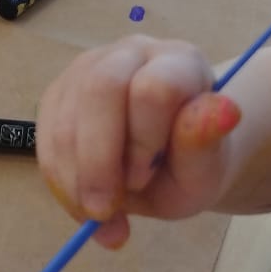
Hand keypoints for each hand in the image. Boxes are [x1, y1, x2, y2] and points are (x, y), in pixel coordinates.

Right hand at [36, 38, 240, 248]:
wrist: (172, 161)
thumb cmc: (192, 162)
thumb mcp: (206, 168)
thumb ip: (206, 143)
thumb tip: (225, 110)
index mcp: (179, 62)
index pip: (153, 88)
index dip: (143, 141)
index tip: (145, 180)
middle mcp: (132, 53)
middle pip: (99, 89)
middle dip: (97, 160)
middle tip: (106, 211)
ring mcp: (88, 68)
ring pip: (64, 119)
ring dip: (75, 180)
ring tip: (101, 218)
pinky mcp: (59, 94)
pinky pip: (45, 138)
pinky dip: (61, 182)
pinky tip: (84, 207)